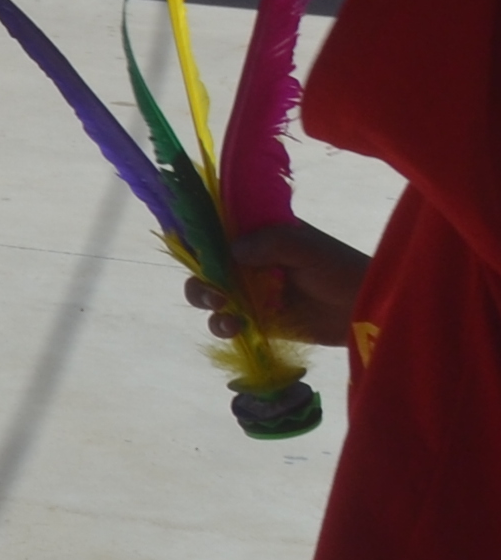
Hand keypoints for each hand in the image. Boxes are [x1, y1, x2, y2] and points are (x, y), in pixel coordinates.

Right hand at [190, 221, 370, 349]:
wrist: (367, 309)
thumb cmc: (341, 270)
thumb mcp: (307, 249)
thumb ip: (269, 244)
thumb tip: (230, 251)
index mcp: (259, 236)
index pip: (217, 232)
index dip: (199, 239)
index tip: (191, 252)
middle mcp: (250, 263)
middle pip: (207, 266)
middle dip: (201, 278)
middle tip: (214, 293)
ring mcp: (253, 292)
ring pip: (212, 295)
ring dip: (206, 301)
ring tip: (223, 310)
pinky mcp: (259, 321)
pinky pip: (230, 322)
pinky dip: (224, 325)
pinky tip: (235, 328)